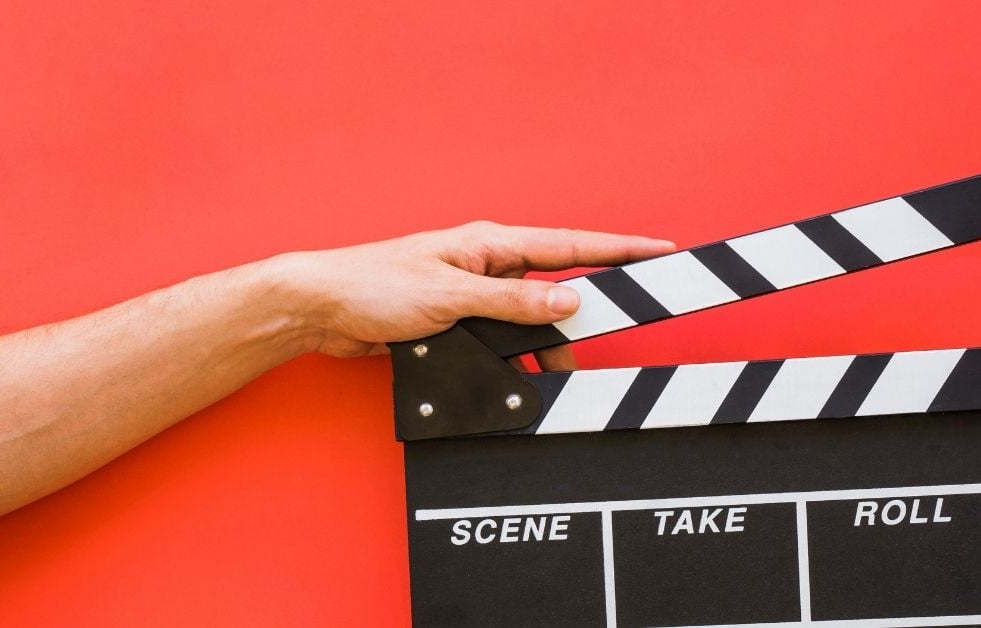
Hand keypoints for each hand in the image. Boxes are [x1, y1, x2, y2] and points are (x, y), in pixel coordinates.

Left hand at [279, 221, 674, 368]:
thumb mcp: (450, 296)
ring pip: (529, 322)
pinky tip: (512, 376)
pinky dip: (512, 357)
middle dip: (578, 318)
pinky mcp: (455, 320)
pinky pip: (500, 338)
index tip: (660, 249)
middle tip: (606, 336)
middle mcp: (486, 265)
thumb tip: (567, 302)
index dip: (620, 247)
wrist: (320, 309)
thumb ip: (512, 303)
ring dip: (539, 347)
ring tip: (547, 373)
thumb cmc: (373, 285)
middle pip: (554, 290)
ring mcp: (471, 293)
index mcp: (491, 244)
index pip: (570, 244)